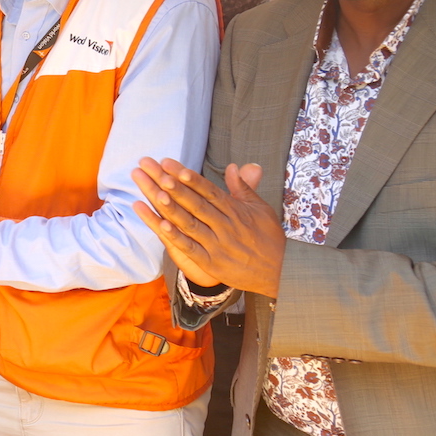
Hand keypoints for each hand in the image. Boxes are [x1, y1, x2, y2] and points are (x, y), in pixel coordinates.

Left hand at [131, 157, 284, 297]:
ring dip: (170, 208)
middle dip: (174, 186)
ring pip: (190, 223)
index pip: (208, 190)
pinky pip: (191, 248)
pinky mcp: (212, 263)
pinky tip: (160, 225)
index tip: (170, 163)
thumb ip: (242, 187)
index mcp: (235, 210)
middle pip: (195, 203)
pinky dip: (176, 237)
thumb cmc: (269, 237)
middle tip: (155, 170)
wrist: (281, 271)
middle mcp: (225, 225)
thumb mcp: (260, 209)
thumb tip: (232, 166)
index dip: (189, 177)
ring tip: (154, 192)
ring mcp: (217, 244)